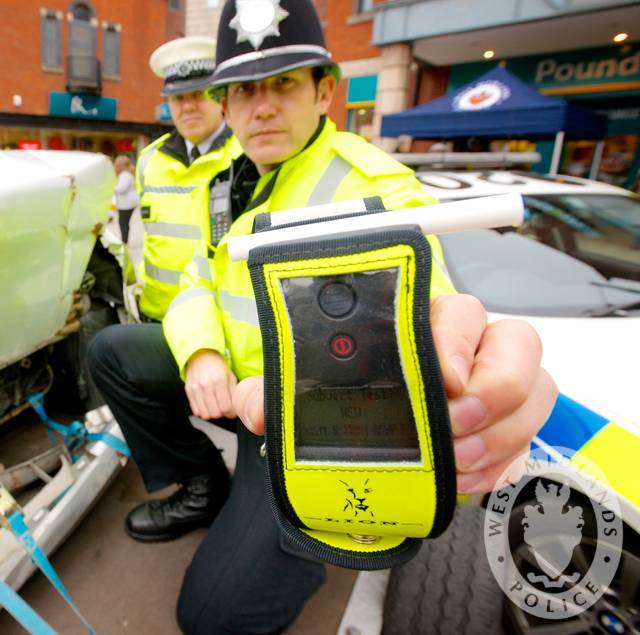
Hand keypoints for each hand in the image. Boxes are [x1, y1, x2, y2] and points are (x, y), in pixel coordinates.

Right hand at [184, 350, 237, 419]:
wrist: (201, 355)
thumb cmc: (217, 366)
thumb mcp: (230, 376)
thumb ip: (234, 393)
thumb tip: (235, 408)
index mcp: (219, 381)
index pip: (226, 407)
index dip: (231, 413)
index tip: (231, 411)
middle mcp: (206, 385)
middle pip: (215, 413)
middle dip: (221, 414)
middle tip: (223, 408)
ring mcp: (195, 389)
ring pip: (205, 414)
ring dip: (211, 414)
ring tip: (214, 407)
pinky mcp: (188, 391)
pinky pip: (195, 411)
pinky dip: (202, 411)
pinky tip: (206, 405)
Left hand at [232, 294, 556, 494]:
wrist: (369, 448)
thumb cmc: (346, 401)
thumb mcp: (305, 397)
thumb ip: (275, 395)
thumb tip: (253, 405)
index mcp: (420, 324)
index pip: (457, 310)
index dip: (457, 340)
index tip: (445, 379)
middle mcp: (469, 347)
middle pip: (517, 341)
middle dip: (495, 388)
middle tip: (456, 427)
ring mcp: (498, 384)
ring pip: (535, 389)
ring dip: (502, 432)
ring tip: (457, 462)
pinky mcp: (511, 425)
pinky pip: (531, 437)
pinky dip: (502, 463)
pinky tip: (466, 479)